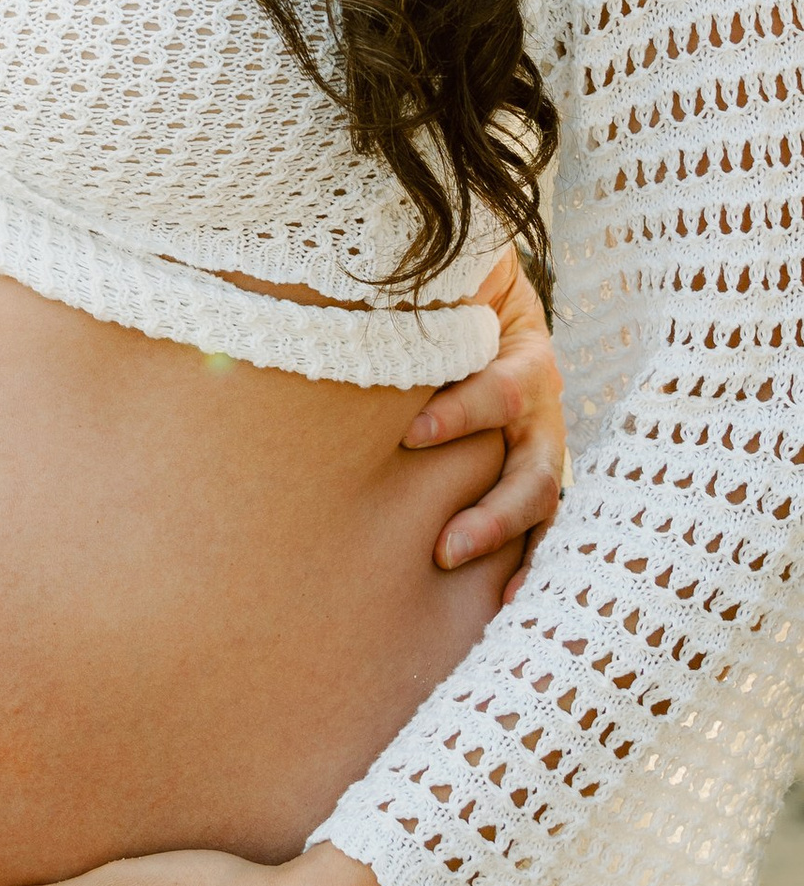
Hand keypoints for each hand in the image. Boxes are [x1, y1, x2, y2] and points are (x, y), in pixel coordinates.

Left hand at [401, 246, 564, 575]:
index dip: (463, 414)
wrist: (471, 283)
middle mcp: (540, 405)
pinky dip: (526, 564)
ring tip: (472, 586)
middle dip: (494, 513)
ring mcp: (538, 442)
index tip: (410, 436)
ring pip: (540, 503)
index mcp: (522, 352)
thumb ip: (417, 294)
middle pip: (534, 465)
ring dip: (503, 544)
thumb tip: (344, 281)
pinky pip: (538, 526)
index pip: (503, 390)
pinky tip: (509, 606)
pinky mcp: (527, 471)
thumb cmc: (442, 286)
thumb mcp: (442, 279)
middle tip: (443, 549)